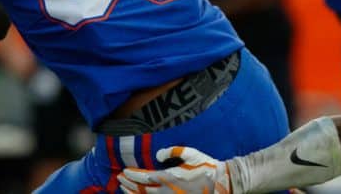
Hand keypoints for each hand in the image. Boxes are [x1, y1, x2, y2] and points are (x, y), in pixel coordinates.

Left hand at [119, 146, 234, 193]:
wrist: (220, 183)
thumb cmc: (206, 167)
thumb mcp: (192, 154)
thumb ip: (174, 151)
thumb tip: (157, 154)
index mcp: (170, 177)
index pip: (145, 177)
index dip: (132, 175)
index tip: (124, 171)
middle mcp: (167, 191)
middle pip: (141, 190)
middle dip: (128, 184)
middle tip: (120, 178)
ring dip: (132, 193)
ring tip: (124, 188)